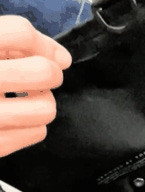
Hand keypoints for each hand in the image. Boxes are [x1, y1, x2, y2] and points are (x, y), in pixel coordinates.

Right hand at [0, 15, 71, 157]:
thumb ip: (10, 42)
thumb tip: (61, 58)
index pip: (20, 33)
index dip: (44, 44)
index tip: (53, 56)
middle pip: (43, 72)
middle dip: (50, 74)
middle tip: (41, 77)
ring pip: (46, 108)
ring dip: (42, 102)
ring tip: (25, 99)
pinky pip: (37, 132)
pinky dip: (32, 125)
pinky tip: (15, 119)